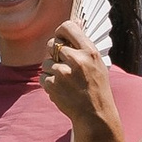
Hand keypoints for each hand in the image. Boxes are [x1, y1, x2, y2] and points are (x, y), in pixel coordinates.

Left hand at [40, 12, 122, 137]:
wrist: (95, 114)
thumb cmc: (97, 88)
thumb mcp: (98, 64)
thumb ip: (83, 48)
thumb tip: (70, 30)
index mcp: (89, 52)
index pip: (68, 27)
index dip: (61, 31)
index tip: (61, 37)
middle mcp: (76, 60)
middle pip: (52, 44)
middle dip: (54, 53)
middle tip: (63, 64)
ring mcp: (63, 73)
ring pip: (46, 62)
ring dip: (52, 70)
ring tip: (66, 81)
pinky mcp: (52, 84)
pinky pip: (42, 76)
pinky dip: (48, 82)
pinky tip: (62, 89)